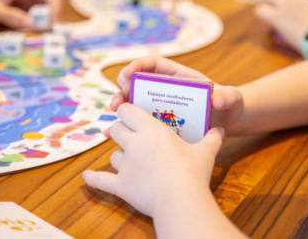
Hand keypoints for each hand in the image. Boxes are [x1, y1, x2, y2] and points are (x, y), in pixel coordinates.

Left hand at [83, 103, 224, 215]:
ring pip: (113, 154)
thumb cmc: (193, 171)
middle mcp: (134, 143)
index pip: (128, 110)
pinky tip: (87, 177)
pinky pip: (102, 180)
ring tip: (125, 158)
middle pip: (116, 129)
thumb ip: (211, 139)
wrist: (181, 198)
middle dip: (120, 130)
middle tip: (129, 134)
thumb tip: (220, 130)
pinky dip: (94, 179)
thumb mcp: (205, 151)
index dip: (127, 110)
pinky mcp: (121, 185)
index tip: (130, 112)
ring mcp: (125, 165)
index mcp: (151, 129)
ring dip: (118, 154)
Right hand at [110, 57, 244, 134]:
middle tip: (116, 102)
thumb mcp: (232, 99)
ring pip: (135, 103)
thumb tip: (218, 100)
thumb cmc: (230, 104)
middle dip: (123, 89)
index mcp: (179, 76)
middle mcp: (166, 89)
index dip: (138, 66)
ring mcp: (162, 106)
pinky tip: (112, 135)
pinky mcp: (161, 123)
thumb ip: (228, 96)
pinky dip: (126, 126)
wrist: (229, 123)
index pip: (154, 65)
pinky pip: (140, 122)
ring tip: (113, 115)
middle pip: (138, 84)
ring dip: (121, 107)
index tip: (127, 74)